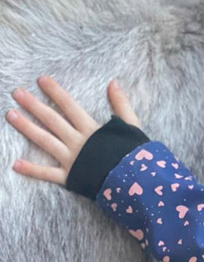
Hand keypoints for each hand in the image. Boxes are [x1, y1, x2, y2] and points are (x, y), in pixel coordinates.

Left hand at [6, 76, 140, 185]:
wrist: (134, 181)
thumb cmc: (134, 154)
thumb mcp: (132, 126)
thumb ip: (121, 105)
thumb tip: (114, 83)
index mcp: (91, 129)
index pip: (69, 105)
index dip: (55, 92)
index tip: (41, 80)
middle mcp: (77, 141)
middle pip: (52, 120)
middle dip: (34, 105)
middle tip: (17, 93)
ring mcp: (71, 159)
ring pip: (45, 141)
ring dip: (27, 128)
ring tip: (11, 115)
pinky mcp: (69, 176)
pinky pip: (47, 173)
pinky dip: (32, 170)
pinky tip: (15, 164)